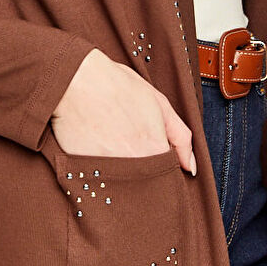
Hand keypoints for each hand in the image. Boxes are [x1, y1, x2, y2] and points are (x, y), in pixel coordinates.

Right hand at [50, 49, 195, 174]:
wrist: (76, 80)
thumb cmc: (116, 86)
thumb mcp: (158, 103)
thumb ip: (181, 137)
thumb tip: (190, 167)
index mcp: (156, 151)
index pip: (166, 175)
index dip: (161, 165)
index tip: (148, 150)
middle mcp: (135, 166)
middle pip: (145, 184)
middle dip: (141, 172)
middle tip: (127, 144)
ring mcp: (109, 171)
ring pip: (122, 186)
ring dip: (119, 172)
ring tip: (109, 143)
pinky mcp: (84, 172)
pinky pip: (96, 181)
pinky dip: (96, 170)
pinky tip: (93, 146)